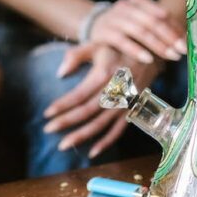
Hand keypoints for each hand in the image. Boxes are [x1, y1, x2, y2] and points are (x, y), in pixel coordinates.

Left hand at [42, 43, 162, 158]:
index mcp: (104, 73)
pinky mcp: (133, 110)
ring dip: (82, 136)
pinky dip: (107, 143)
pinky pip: (119, 130)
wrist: (150, 51)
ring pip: (101, 124)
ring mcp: (125, 103)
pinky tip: (92, 152)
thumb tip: (59, 73)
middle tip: (47, 130)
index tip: (46, 113)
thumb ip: (76, 55)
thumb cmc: (117, 47)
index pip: (78, 94)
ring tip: (63, 145)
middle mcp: (115, 91)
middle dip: (66, 122)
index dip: (62, 105)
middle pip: (87, 111)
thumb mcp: (97, 44)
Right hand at [89, 0, 185, 63]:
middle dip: (170, 37)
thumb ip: (159, 26)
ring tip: (171, 56)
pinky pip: (122, 41)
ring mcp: (113, 18)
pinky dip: (136, 50)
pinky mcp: (104, 32)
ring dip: (158, 45)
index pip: (161, 13)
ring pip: (140, 31)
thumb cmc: (124, 25)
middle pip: (152, 21)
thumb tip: (185, 39)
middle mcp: (125, 6)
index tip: (186, 42)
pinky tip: (148, 59)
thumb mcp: (140, 19)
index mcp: (137, 0)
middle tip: (182, 51)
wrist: (94, 26)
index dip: (176, 28)